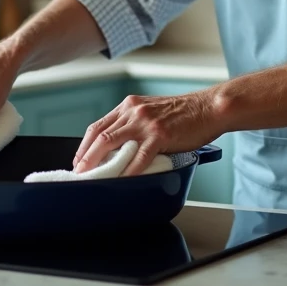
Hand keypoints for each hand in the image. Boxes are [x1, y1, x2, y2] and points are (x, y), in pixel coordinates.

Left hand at [73, 89, 222, 176]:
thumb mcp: (152, 112)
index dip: (84, 145)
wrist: (208, 108)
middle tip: (78, 173)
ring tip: (91, 177)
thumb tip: (119, 148)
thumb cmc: (184, 113)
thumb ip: (134, 125)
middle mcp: (133, 112)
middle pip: (100, 135)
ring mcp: (146, 123)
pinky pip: (139, 157)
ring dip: (98, 163)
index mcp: (129, 106)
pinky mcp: (159, 135)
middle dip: (85, 156)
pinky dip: (128, 170)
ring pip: (112, 143)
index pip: (98, 126)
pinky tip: (122, 180)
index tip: (79, 160)